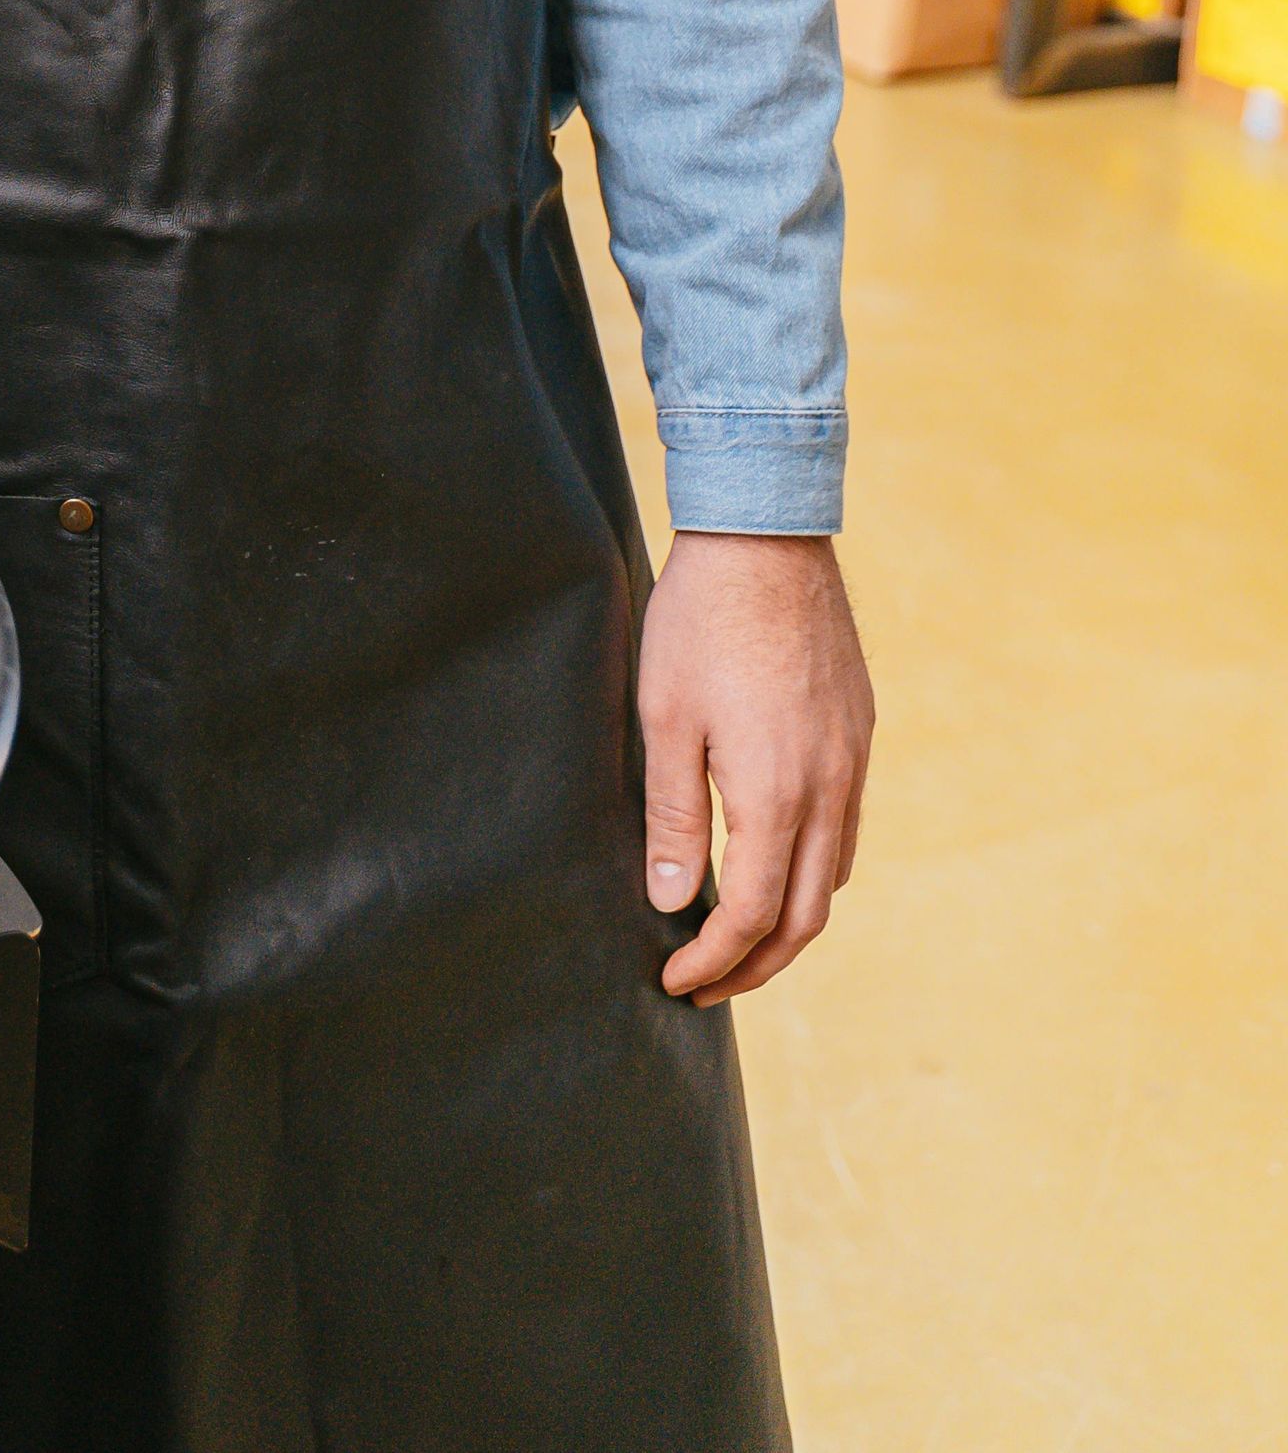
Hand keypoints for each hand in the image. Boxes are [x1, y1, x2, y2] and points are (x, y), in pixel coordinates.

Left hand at [638, 530, 873, 1005]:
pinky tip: (777, 864)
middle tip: (706, 987)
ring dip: (790, 924)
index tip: (674, 983)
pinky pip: (847, 828)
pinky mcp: (858, 732)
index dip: (713, 962)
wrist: (766, 534)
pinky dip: (814, 870)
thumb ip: (673, 817)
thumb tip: (672, 904)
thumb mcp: (664, 718)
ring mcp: (852, 760)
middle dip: (756, 966)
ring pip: (835, 877)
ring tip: (738, 940)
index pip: (750, 916)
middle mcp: (828, 788)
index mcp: (775, 794)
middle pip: (805, 917)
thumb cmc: (701, 620)